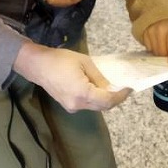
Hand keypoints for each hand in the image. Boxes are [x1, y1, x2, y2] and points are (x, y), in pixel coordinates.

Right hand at [14, 42, 128, 112]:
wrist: (37, 65)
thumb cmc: (60, 60)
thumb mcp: (84, 63)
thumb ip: (99, 77)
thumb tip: (110, 86)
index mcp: (83, 93)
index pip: (108, 100)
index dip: (121, 96)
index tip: (129, 88)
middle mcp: (78, 104)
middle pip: (102, 106)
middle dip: (115, 98)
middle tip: (123, 88)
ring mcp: (71, 107)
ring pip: (94, 106)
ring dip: (105, 99)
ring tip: (112, 87)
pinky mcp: (67, 105)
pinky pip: (86, 104)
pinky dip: (95, 98)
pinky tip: (98, 88)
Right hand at [144, 19, 167, 58]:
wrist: (164, 16)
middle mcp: (160, 29)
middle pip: (161, 50)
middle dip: (165, 55)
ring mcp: (151, 31)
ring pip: (154, 50)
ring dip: (159, 53)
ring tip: (163, 49)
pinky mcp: (145, 33)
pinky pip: (148, 48)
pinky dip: (153, 49)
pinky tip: (157, 45)